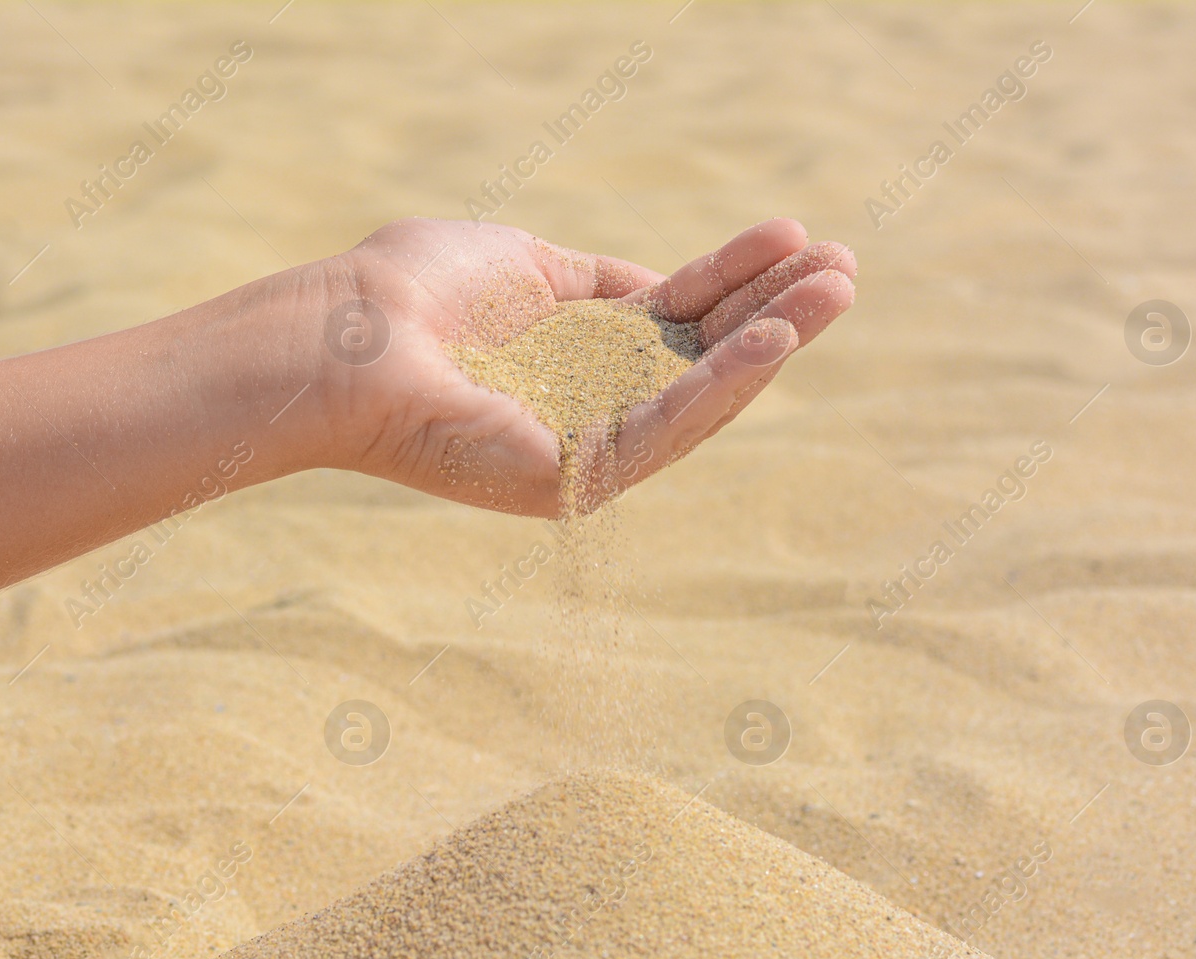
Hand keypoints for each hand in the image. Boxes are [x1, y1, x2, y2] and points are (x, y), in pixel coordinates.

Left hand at [315, 217, 855, 516]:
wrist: (349, 337)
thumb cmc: (415, 290)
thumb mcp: (528, 264)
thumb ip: (597, 279)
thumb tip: (658, 283)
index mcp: (576, 355)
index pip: (675, 317)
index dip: (735, 277)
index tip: (795, 240)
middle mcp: (590, 408)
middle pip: (701, 358)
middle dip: (774, 312)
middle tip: (847, 271)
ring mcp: (586, 451)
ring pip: (699, 398)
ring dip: (771, 345)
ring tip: (835, 294)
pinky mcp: (575, 481)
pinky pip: (664, 430)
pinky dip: (722, 386)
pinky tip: (772, 339)